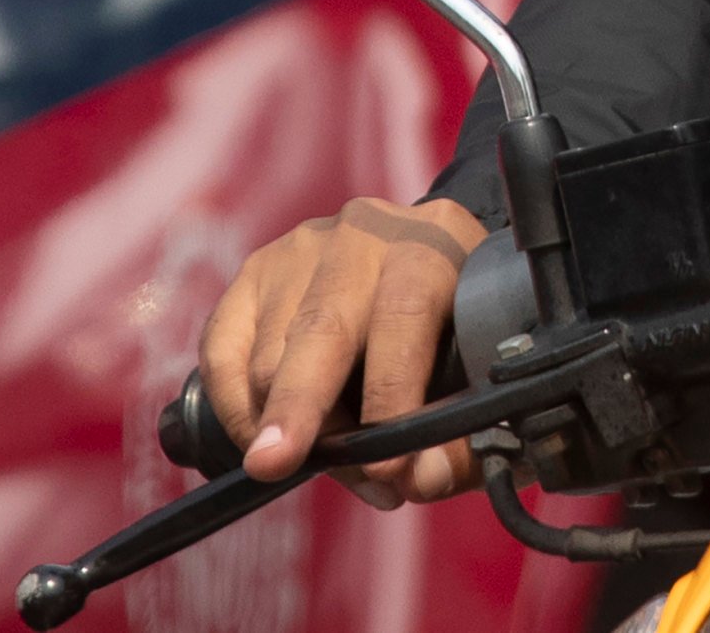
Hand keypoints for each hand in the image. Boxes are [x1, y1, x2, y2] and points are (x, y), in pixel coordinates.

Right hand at [197, 196, 486, 506]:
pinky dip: (236, 410)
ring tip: (321, 465)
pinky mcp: (253, 275)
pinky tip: (263, 440)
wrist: (423, 267)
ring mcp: (303, 248)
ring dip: (287, 427)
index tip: (391, 467)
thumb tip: (425, 479)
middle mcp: (367, 232)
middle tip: (279, 465)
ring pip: (271, 355)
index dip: (394, 394)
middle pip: (323, 327)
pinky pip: (223, 355)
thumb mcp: (486, 369)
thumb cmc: (461, 330)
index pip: (405, 313)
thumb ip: (468, 434)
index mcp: (439, 240)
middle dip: (302, 405)